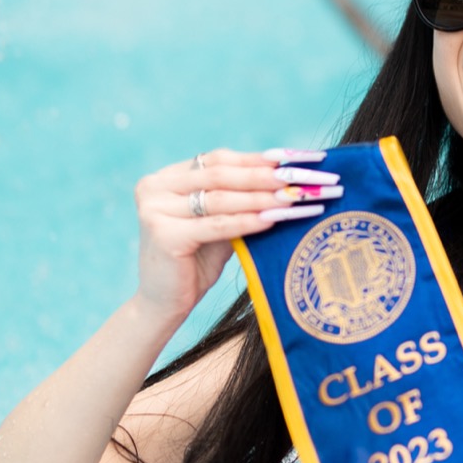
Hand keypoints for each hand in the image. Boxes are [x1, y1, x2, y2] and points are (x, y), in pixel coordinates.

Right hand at [132, 148, 340, 326]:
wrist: (164, 304)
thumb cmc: (196, 261)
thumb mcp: (219, 222)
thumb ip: (240, 198)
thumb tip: (291, 175)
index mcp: (167, 176)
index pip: (221, 159)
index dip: (262, 158)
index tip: (302, 159)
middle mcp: (155, 186)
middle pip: (223, 174)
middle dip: (269, 175)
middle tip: (307, 178)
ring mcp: (155, 209)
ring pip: (221, 198)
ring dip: (265, 197)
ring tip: (299, 198)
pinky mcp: (163, 235)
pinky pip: (217, 225)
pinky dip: (248, 221)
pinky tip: (275, 218)